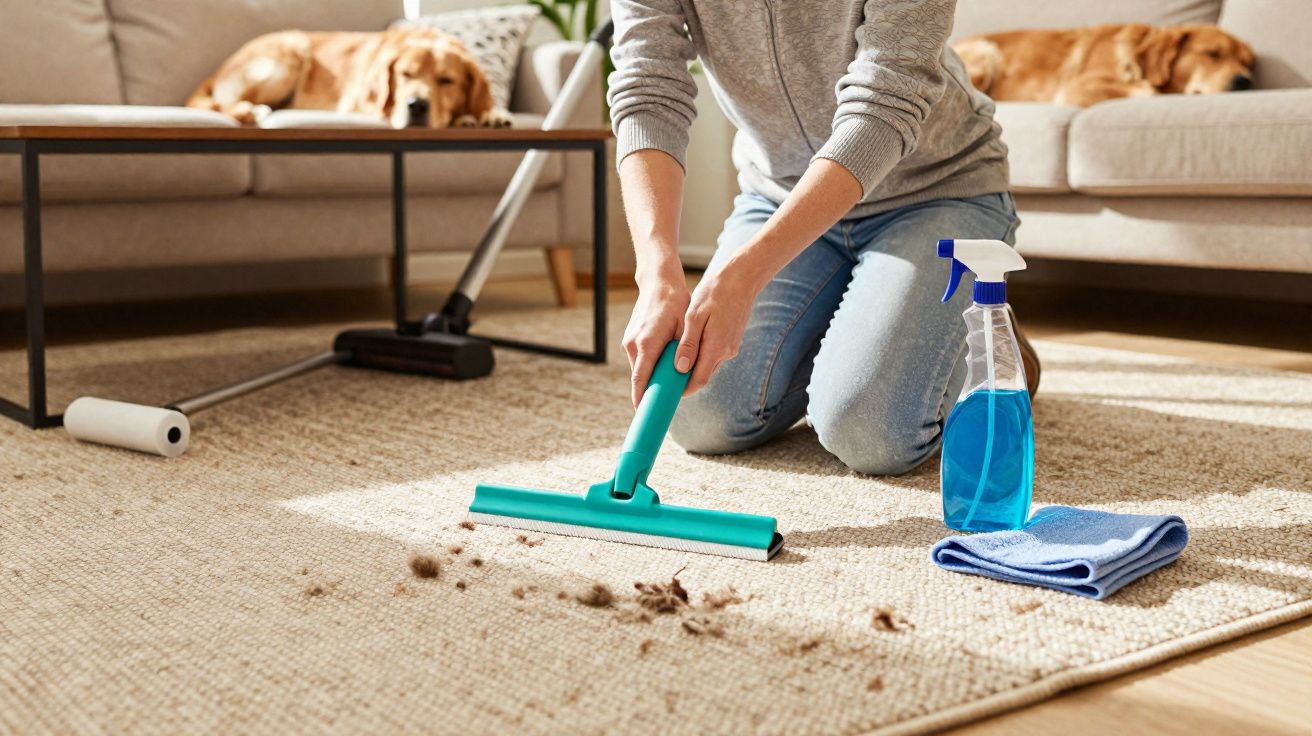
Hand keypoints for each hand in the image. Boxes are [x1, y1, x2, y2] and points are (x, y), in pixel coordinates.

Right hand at [622, 268, 690, 405]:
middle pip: (640, 376)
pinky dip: (650, 365)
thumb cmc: (675, 303)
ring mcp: (629, 341)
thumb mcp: (684, 326)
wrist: (658, 282)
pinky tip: (664, 363)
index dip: (641, 397)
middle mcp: (633, 344)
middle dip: (651, 389)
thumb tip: (684, 372)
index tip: (642, 413)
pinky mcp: (630, 338)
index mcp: (646, 343)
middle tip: (664, 403)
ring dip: (652, 376)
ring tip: (669, 381)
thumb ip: (684, 350)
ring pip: (640, 368)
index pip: (640, 378)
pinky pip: (640, 359)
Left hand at [676, 263, 761, 395]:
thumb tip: (681, 368)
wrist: (741, 280)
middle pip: (703, 375)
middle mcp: (726, 352)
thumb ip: (688, 343)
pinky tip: (689, 347)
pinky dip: (701, 356)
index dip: (683, 390)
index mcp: (716, 347)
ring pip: (708, 365)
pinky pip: (714, 355)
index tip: (667, 392)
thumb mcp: (695, 316)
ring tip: (673, 361)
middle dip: (685, 379)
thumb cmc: (715, 293)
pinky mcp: (732, 341)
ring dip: (693, 367)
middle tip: (665, 377)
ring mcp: (731, 347)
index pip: (699, 381)